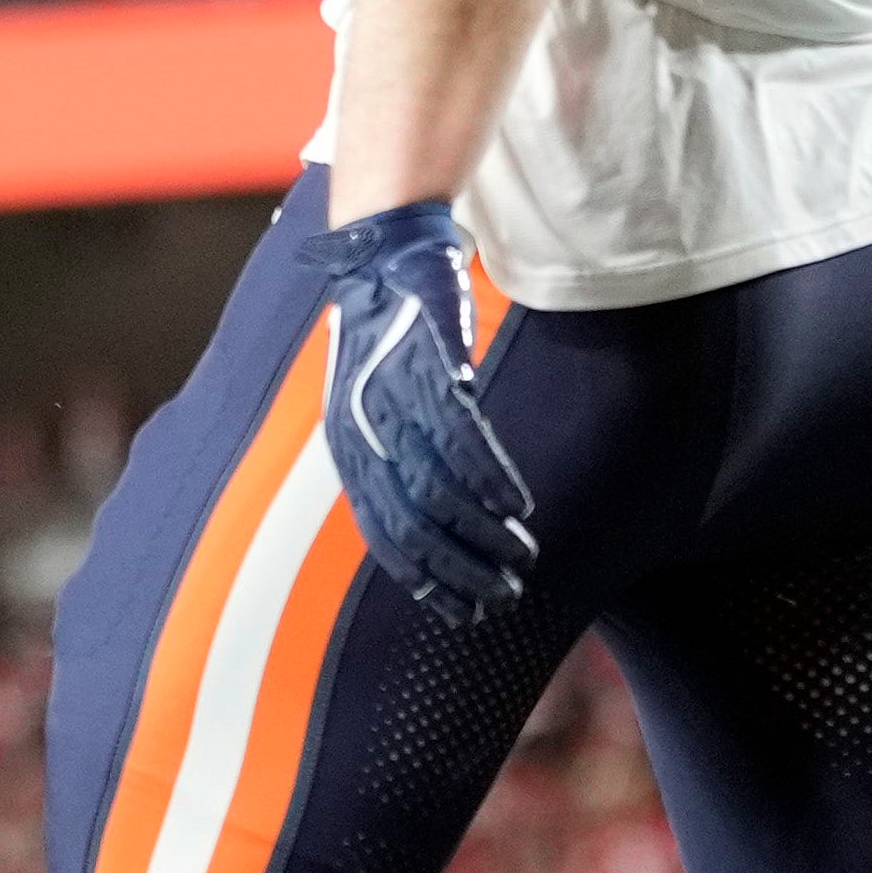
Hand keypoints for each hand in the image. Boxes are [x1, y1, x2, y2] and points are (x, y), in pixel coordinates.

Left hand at [314, 199, 537, 619]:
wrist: (381, 260)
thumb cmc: (384, 343)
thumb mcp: (371, 410)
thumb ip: (393, 463)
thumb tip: (430, 523)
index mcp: (348, 452)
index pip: (383, 537)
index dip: (424, 579)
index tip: (462, 612)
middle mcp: (363, 436)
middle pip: (413, 524)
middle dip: (460, 570)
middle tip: (503, 597)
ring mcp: (392, 405)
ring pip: (440, 489)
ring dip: (485, 531)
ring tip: (522, 555)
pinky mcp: (427, 371)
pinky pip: (460, 438)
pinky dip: (489, 477)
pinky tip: (517, 504)